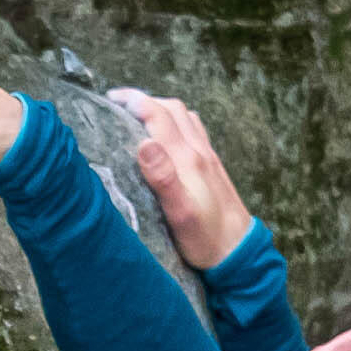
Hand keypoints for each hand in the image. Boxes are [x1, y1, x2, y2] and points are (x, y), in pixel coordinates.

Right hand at [113, 88, 254, 273]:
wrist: (239, 251)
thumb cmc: (206, 239)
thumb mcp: (180, 214)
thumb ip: (163, 178)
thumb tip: (144, 143)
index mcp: (187, 159)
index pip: (159, 115)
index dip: (134, 101)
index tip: (111, 99)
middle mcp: (199, 152)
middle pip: (173, 109)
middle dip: (145, 100)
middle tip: (119, 104)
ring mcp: (208, 157)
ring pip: (185, 118)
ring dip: (161, 109)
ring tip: (139, 115)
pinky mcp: (213, 167)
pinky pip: (195, 131)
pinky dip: (177, 122)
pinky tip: (168, 136)